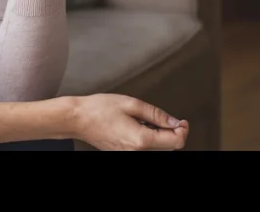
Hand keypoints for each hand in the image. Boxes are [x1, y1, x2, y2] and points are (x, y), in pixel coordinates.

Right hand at [69, 94, 189, 150]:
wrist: (77, 119)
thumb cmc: (98, 109)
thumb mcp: (131, 104)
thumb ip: (156, 114)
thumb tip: (175, 121)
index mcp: (141, 139)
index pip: (176, 142)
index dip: (183, 130)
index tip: (182, 121)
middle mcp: (136, 152)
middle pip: (168, 148)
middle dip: (172, 133)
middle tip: (168, 119)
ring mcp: (129, 155)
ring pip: (157, 149)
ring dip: (160, 136)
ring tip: (146, 120)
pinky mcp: (123, 154)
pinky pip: (144, 149)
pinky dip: (148, 139)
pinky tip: (138, 126)